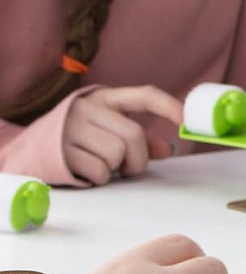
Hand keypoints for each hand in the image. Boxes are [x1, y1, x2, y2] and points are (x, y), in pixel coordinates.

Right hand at [63, 85, 182, 183]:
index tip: (186, 120)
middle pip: (133, 135)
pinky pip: (99, 171)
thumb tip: (168, 149)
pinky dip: (101, 178)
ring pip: (117, 154)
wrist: (30, 150)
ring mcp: (71, 128)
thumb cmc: (80, 140)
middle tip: (128, 167)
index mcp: (105, 98)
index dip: (169, 106)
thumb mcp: (108, 131)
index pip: (144, 95)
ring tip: (102, 165)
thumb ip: (139, 139)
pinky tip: (88, 171)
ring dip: (116, 169)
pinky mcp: (60, 151)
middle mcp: (87, 108)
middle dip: (138, 159)